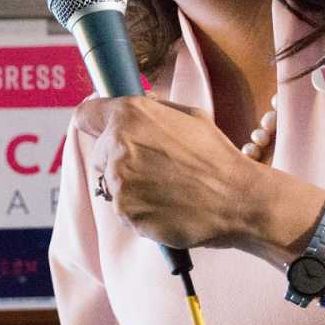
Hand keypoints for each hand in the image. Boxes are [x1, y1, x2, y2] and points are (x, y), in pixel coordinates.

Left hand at [74, 96, 287, 250]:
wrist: (238, 200)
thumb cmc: (217, 157)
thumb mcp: (188, 116)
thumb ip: (151, 112)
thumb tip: (130, 113)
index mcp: (130, 115)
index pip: (86, 115)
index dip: (95, 123)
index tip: (101, 131)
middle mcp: (117, 146)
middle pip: (100, 153)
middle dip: (120, 159)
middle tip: (156, 168)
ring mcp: (119, 182)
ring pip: (112, 184)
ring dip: (132, 187)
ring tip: (168, 189)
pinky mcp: (125, 213)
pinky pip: (124, 210)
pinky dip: (141, 210)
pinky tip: (168, 205)